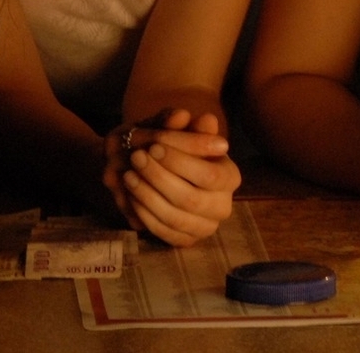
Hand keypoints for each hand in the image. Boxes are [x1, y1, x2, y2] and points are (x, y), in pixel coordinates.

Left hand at [104, 108, 241, 246]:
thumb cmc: (176, 150)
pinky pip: (163, 232)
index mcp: (230, 177)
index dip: (180, 162)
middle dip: (159, 178)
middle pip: (191, 199)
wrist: (164, 173)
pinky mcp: (185, 240)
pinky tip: (130, 193)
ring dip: (147, 195)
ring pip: (174, 217)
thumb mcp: (182, 133)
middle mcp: (223, 206)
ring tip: (128, 174)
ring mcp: (205, 227)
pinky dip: (144, 213)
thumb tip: (205, 120)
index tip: (154, 146)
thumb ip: (192, 128)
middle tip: (136, 158)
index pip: (210, 175)